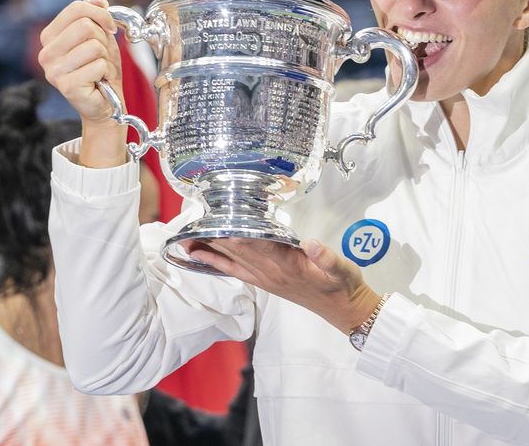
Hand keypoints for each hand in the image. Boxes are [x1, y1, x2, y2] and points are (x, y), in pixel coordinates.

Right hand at [37, 0, 123, 128]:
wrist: (105, 103)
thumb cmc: (100, 69)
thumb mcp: (100, 35)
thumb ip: (95, 14)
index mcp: (49, 36)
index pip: (76, 7)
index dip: (100, 14)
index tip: (110, 27)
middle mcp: (46, 53)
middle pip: (85, 26)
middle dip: (103, 40)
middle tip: (102, 55)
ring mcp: (53, 70)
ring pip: (94, 46)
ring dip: (106, 58)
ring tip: (100, 70)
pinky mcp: (67, 86)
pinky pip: (99, 65)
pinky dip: (107, 72)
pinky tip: (100, 81)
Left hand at [193, 238, 380, 333]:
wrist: (343, 311)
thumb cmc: (343, 286)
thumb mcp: (343, 270)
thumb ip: (327, 258)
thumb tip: (311, 244)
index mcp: (288, 265)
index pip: (257, 244)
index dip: (236, 232)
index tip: (218, 218)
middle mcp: (271, 273)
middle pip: (237, 250)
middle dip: (215, 236)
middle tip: (192, 221)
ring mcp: (266, 279)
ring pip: (232, 260)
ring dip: (210, 248)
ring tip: (186, 238)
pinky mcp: (265, 284)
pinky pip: (235, 272)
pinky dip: (216, 262)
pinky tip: (202, 255)